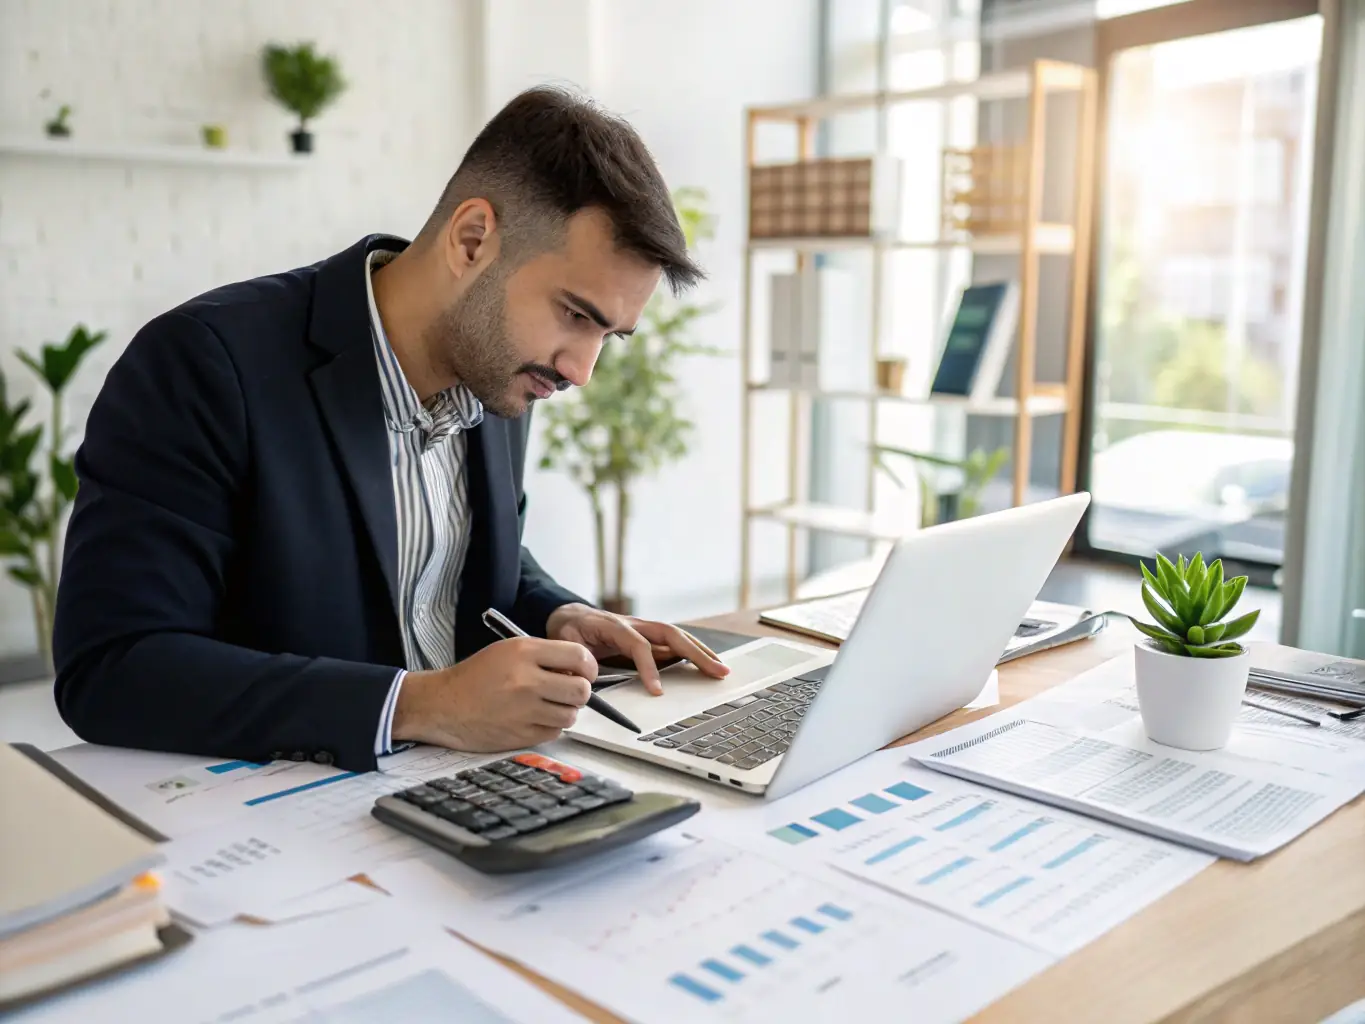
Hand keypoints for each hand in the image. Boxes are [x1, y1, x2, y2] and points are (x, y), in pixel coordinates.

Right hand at [391, 637, 595, 750]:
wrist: (443, 705)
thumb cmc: (475, 676)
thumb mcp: (508, 650)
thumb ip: (544, 656)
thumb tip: (579, 671)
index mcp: (524, 652)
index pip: (579, 656)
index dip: (588, 667)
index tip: (583, 672)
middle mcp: (526, 680)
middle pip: (582, 690)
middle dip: (579, 691)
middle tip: (566, 691)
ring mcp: (524, 710)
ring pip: (571, 714)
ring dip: (565, 711)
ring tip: (547, 705)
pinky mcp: (521, 735)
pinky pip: (555, 732)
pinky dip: (550, 727)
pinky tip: (534, 718)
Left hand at [546, 603, 729, 695]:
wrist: (569, 614)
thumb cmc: (568, 631)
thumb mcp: (564, 644)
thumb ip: (576, 661)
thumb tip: (584, 680)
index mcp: (613, 625)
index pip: (638, 645)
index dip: (650, 668)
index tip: (658, 692)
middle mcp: (634, 623)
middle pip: (670, 634)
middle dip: (695, 653)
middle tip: (716, 672)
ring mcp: (644, 627)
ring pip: (677, 636)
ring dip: (700, 651)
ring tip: (720, 668)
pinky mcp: (648, 635)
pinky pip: (674, 641)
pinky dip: (693, 651)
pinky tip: (706, 663)